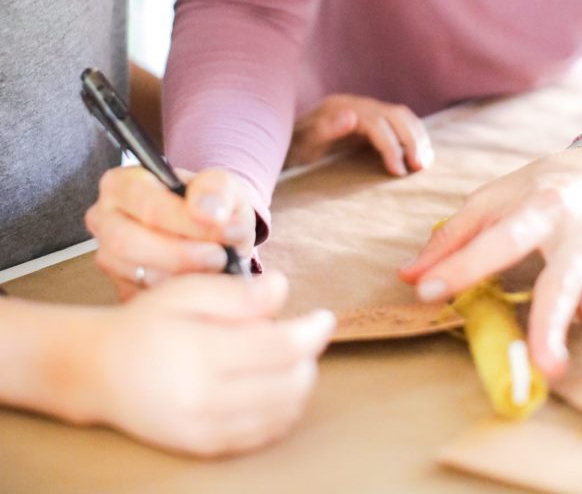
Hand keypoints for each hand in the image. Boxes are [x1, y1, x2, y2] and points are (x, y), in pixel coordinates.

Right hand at [72, 272, 335, 455]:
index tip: (325, 316)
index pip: (282, 348)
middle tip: (300, 334)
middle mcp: (206, 400)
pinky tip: (270, 385)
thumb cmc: (147, 323)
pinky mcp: (205, 448)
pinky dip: (279, 410)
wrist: (100, 371)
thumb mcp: (187, 291)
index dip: (312, 331)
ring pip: (281, 413)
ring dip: (297, 384)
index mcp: (202, 354)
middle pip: (289, 385)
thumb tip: (284, 290)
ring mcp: (206, 430)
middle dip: (308, 358)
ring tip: (283, 356)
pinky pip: (261, 435)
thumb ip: (238, 294)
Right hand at [86, 165, 255, 297]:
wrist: (217, 235)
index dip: (183, 219)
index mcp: (121, 184)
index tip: (219, 229)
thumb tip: (206, 210)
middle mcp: (105, 219)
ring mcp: (109, 257)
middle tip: (219, 256)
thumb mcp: (223, 185)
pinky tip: (201, 283)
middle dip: (180, 253)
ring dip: (183, 276)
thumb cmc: (212, 205)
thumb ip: (217, 188)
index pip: (143, 202)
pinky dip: (178, 295)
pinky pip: (144, 299)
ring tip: (216, 267)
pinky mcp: (120, 289)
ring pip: (136, 275)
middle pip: (128, 242)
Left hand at [287, 94, 433, 175]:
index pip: (377, 123)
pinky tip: (420, 154)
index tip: (399, 172)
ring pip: (402, 116)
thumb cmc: (294, 148)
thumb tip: (351, 115)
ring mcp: (365, 109)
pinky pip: (399, 122)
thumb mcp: (303, 143)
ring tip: (424, 163)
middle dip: (411, 140)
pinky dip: (414, 135)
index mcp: (342, 107)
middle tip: (419, 168)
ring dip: (417, 137)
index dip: (391, 146)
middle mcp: (357, 104)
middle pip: (395, 115)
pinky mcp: (371, 120)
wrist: (288, 143)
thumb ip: (324, 129)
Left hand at [400, 148, 581, 377]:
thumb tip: (407, 277)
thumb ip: (451, 238)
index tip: (426, 291)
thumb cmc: (536, 188)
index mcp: (537, 208)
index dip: (461, 266)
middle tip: (545, 363)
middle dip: (553, 320)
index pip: (497, 242)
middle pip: (561, 281)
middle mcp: (574, 236)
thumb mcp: (490, 200)